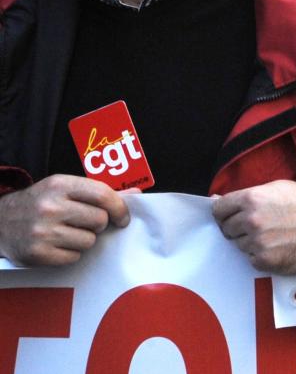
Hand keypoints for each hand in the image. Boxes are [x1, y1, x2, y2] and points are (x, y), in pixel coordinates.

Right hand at [0, 174, 128, 265]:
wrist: (0, 222)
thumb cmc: (40, 203)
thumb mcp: (65, 188)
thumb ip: (100, 192)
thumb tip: (137, 194)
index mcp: (60, 184)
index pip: (103, 195)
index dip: (119, 208)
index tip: (123, 218)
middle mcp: (50, 206)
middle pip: (99, 220)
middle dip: (98, 224)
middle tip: (84, 223)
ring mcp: (42, 231)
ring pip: (89, 241)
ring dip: (84, 239)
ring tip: (67, 233)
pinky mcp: (37, 253)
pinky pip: (73, 257)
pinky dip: (70, 253)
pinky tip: (57, 245)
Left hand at [212, 180, 295, 273]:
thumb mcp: (276, 188)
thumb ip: (245, 196)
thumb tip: (215, 199)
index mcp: (251, 199)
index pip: (218, 209)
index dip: (226, 211)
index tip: (234, 213)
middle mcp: (251, 221)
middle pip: (226, 228)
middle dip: (238, 227)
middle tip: (261, 223)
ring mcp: (258, 243)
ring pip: (238, 245)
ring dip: (250, 241)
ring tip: (274, 233)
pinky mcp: (265, 261)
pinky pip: (251, 259)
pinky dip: (260, 255)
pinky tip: (278, 245)